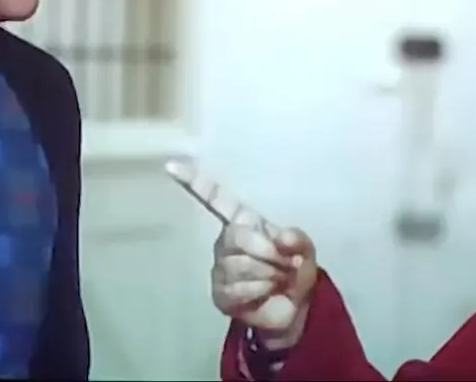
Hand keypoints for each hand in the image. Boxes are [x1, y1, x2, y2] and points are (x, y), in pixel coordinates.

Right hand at [165, 159, 318, 340]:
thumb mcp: (304, 250)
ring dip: (270, 275)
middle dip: (268, 251)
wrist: (293, 308)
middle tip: (286, 263)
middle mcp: (226, 240)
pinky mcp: (219, 292)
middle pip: (237, 236)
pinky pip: (239, 288)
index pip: (216, 199)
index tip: (171, 165)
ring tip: (277, 279)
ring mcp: (220, 267)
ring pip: (241, 264)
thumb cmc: (293, 269)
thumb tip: (281, 238)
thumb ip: (297, 239)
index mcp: (243, 222)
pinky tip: (265, 292)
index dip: (194, 182)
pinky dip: (262, 291)